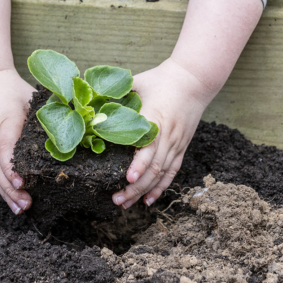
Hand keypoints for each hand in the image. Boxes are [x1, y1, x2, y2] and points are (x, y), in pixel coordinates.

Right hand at [0, 68, 35, 214]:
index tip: (23, 183)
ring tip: (20, 209)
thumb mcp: (30, 97)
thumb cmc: (12, 88)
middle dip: (11, 189)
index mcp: (4, 119)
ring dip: (6, 192)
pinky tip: (12, 199)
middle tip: (26, 204)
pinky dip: (1, 186)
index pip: (4, 147)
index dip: (12, 168)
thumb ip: (46, 113)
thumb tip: (76, 126)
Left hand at [111, 58, 211, 208]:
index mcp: (155, 117)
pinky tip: (149, 200)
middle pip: (154, 167)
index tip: (127, 178)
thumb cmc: (161, 79)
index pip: (149, 146)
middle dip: (135, 186)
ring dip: (144, 191)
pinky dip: (161, 187)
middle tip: (116, 199)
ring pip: (162, 173)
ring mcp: (176, 142)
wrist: (194, 79)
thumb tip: (88, 99)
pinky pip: (172, 171)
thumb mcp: (138, 81)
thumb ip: (116, 92)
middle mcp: (167, 134)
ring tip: (125, 204)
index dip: (139, 164)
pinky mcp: (181, 146)